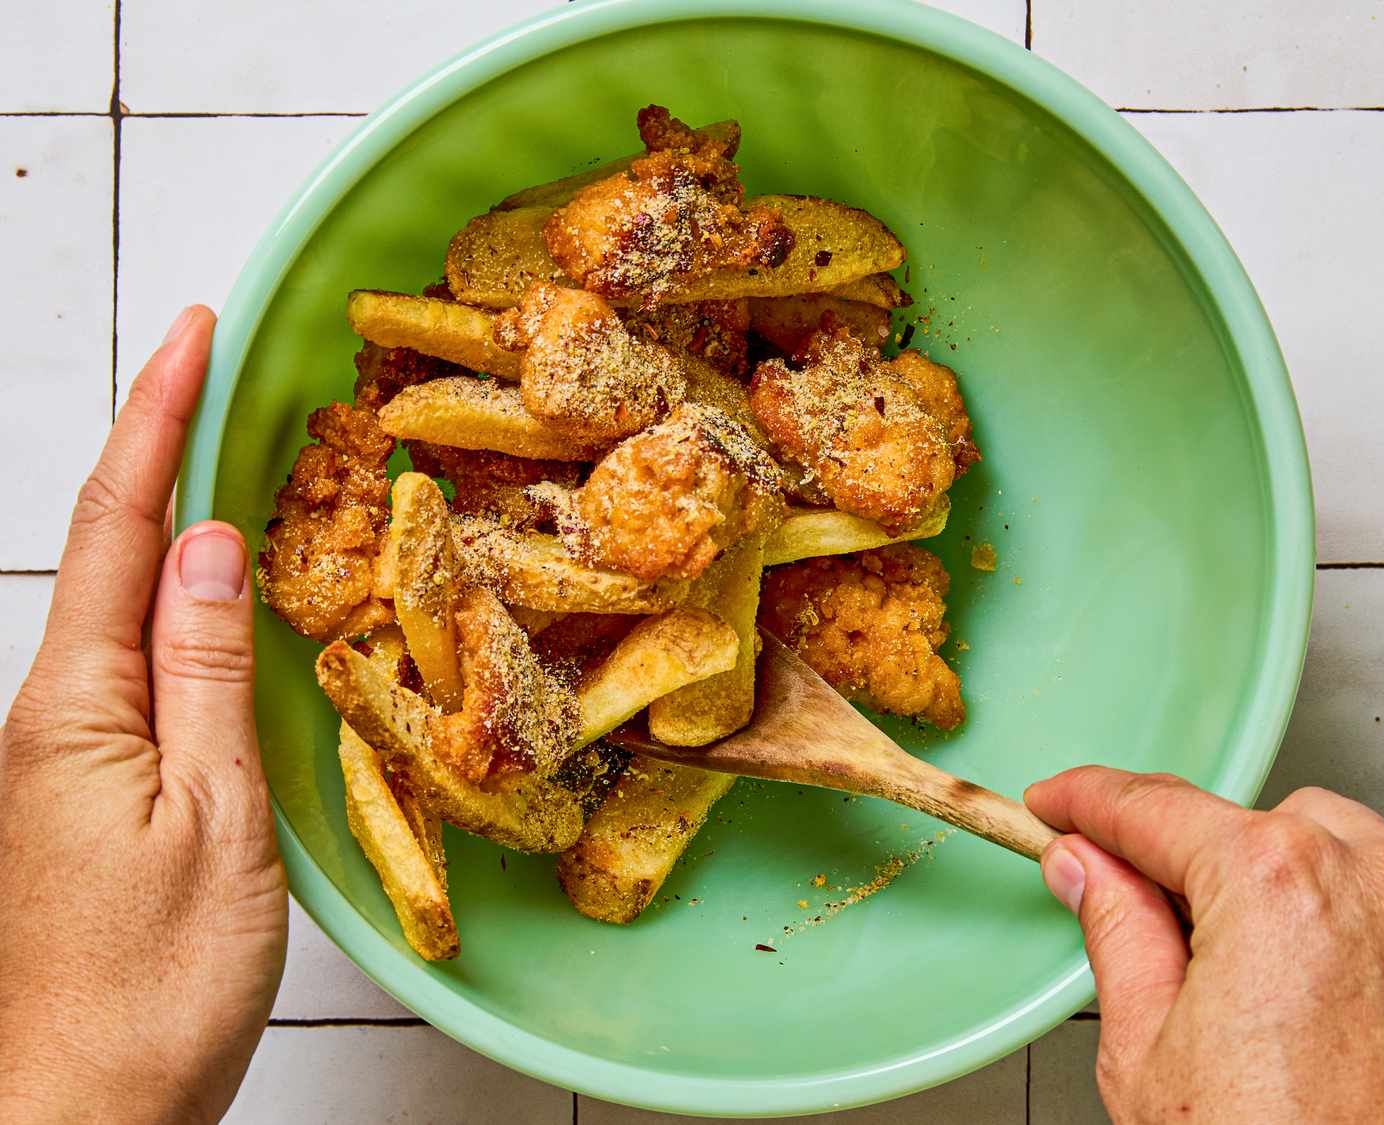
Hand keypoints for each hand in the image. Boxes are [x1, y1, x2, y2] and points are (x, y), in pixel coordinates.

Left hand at [0, 308, 285, 1122]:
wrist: (82, 1118)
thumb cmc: (155, 988)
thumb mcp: (215, 820)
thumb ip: (204, 675)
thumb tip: (206, 545)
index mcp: (77, 709)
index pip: (119, 527)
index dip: (156, 420)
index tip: (193, 330)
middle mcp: (51, 716)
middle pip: (106, 549)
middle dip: (157, 446)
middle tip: (216, 370)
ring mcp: (60, 754)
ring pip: (120, 605)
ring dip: (170, 520)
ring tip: (235, 460)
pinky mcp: (82, 790)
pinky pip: (133, 664)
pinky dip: (176, 603)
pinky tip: (217, 598)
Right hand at [1025, 768, 1383, 1122]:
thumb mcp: (1146, 1051)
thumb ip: (1116, 929)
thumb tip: (1087, 866)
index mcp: (1275, 882)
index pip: (1156, 808)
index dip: (1089, 803)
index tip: (1060, 806)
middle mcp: (1375, 876)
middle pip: (1254, 826)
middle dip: (1203, 867)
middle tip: (1166, 936)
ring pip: (1339, 847)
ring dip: (1290, 888)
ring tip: (1262, 985)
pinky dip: (1360, 923)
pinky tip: (1329, 995)